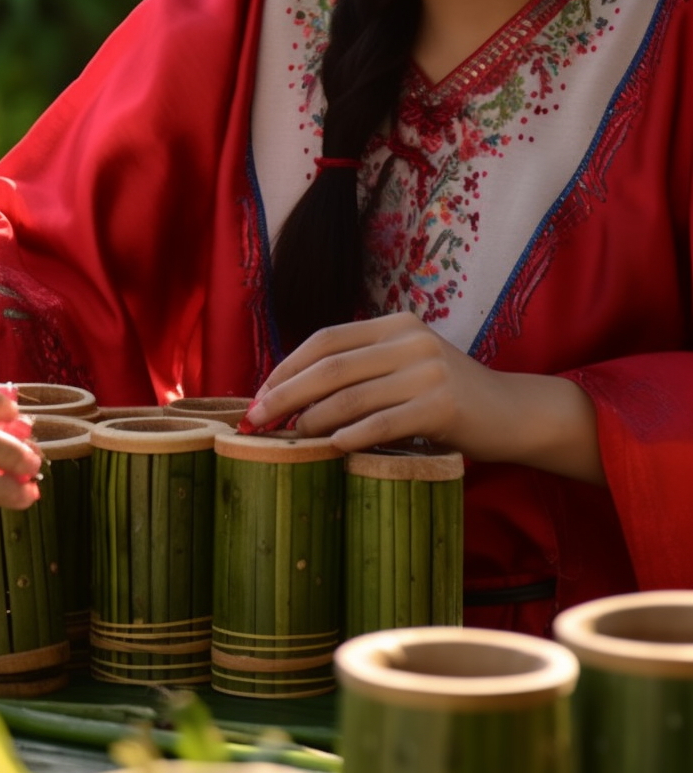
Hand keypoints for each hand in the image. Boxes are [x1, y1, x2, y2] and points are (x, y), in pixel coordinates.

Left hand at [246, 313, 602, 482]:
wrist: (514, 412)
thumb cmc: (448, 397)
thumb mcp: (405, 367)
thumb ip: (361, 370)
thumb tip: (290, 395)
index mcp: (395, 325)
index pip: (325, 340)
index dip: (286, 367)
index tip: (259, 394)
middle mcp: (410, 340)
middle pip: (329, 367)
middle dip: (285, 395)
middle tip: (257, 419)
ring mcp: (428, 371)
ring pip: (349, 397)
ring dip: (312, 421)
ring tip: (292, 438)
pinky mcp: (442, 405)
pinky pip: (381, 422)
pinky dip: (350, 436)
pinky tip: (332, 447)